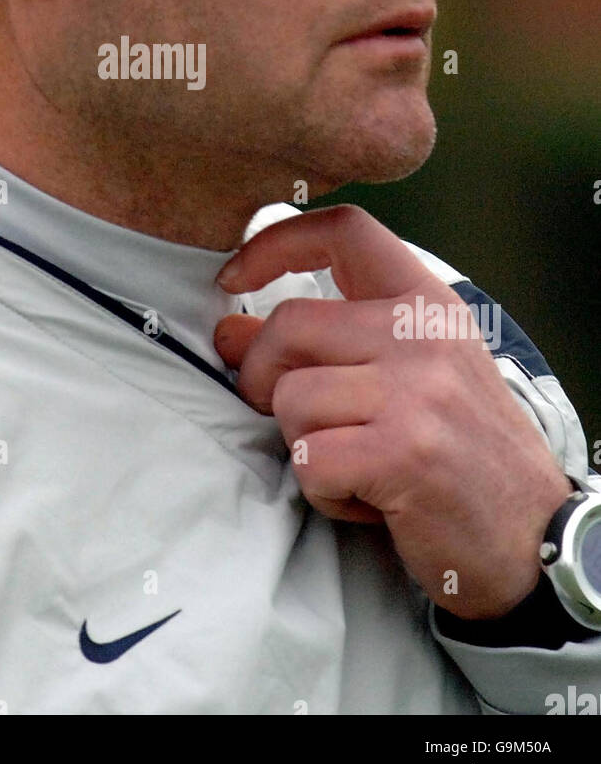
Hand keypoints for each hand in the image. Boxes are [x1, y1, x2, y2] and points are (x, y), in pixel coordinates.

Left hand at [214, 204, 573, 618]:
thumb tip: (229, 332)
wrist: (533, 533)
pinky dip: (323, 491)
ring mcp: (416, 391)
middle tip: (301, 420)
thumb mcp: (403, 376)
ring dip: (305, 445)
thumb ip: (322, 346)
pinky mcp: (404, 452)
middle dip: (263, 378)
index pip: (345, 230)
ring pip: (290, 398)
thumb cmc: (458, 450)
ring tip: (357, 463)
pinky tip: (368, 496)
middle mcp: (422, 335)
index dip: (275, 243)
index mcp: (425, 303)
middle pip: (289, 325)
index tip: (232, 277)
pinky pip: (308, 460)